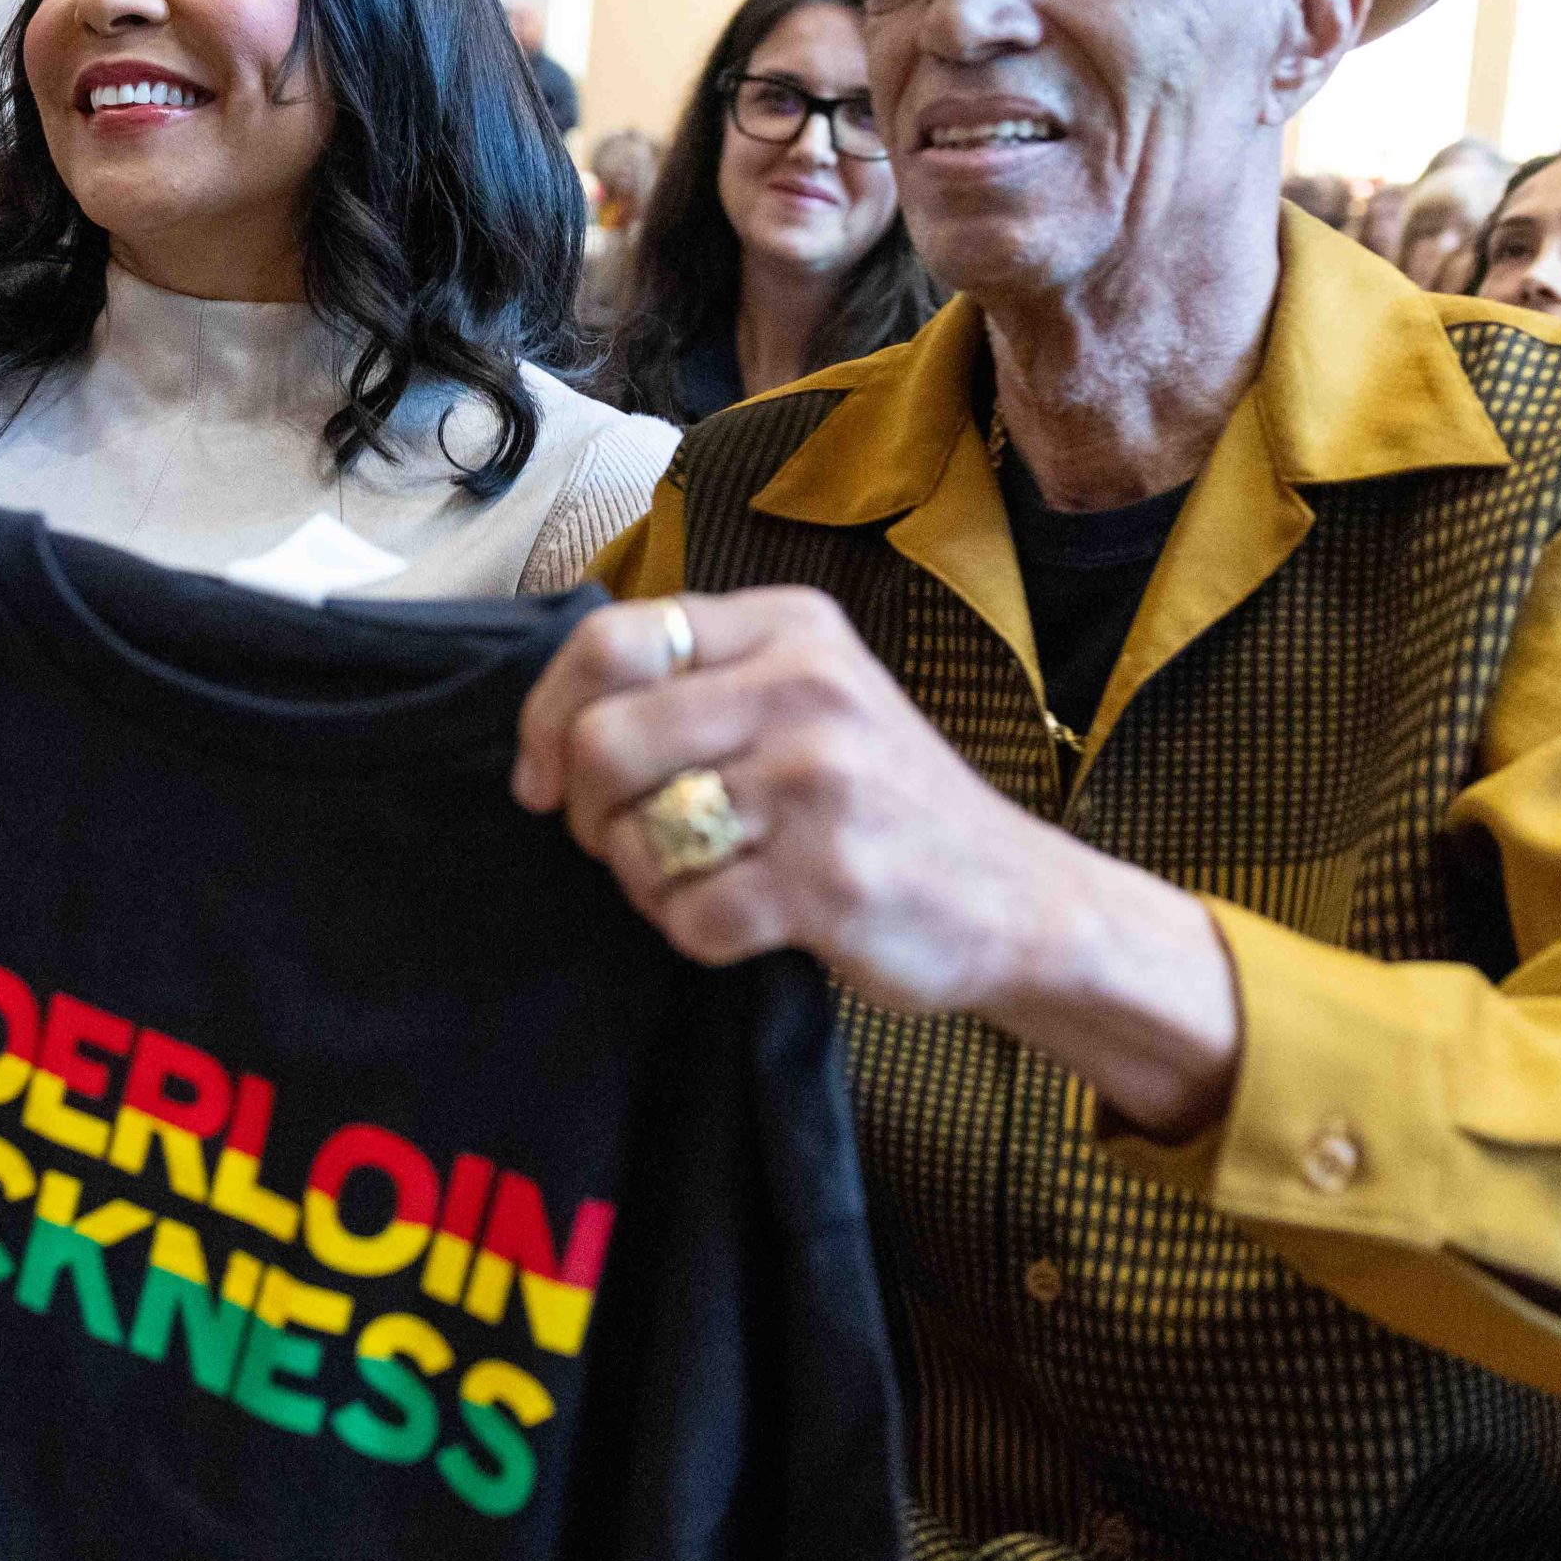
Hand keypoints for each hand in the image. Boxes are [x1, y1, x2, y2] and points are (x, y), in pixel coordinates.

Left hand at [509, 588, 1244, 1137]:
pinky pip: (687, 918)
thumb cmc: (885, 799)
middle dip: (584, 812)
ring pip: (635, 836)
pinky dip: (690, 933)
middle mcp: (807, 689)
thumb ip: (697, 684)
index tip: (540, 776)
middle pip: (603, 743)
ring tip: (697, 880)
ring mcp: (821, 786)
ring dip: (640, 880)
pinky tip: (739, 920)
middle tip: (621, 840)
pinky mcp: (831, 883)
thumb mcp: (814, 693)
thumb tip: (546, 737)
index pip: (609, 640)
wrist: (1021, 899)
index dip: (546, 715)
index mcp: (791, 627)